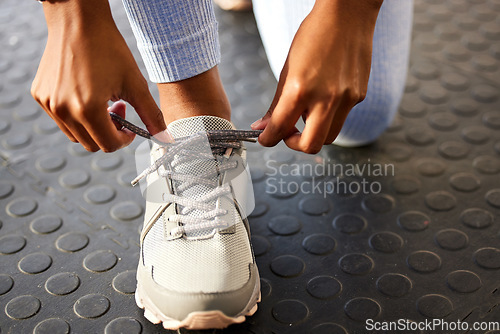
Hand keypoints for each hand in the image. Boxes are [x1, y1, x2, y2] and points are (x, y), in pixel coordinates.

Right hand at [31, 0, 164, 151]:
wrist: (78, 20)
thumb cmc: (108, 48)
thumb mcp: (135, 83)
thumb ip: (151, 114)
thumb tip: (165, 137)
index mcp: (87, 109)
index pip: (109, 145)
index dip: (125, 139)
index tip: (130, 127)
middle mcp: (63, 110)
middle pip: (92, 144)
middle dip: (110, 132)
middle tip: (119, 109)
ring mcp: (49, 104)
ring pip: (76, 135)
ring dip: (94, 126)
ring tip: (103, 101)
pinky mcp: (41, 96)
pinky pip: (62, 120)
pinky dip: (77, 116)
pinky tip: (87, 94)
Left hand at [251, 0, 382, 153]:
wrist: (347, 14)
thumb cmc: (313, 36)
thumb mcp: (288, 69)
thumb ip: (276, 103)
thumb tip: (263, 127)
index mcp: (300, 89)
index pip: (280, 129)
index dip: (268, 139)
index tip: (265, 138)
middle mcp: (326, 98)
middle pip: (311, 145)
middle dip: (294, 144)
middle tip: (287, 132)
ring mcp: (346, 99)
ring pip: (329, 136)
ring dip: (314, 132)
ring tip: (306, 112)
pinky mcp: (359, 96)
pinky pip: (342, 117)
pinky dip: (329, 114)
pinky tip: (324, 95)